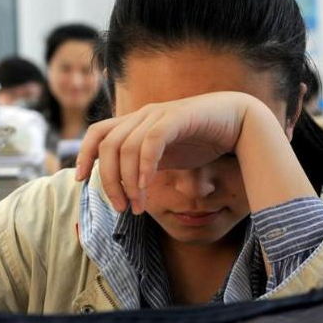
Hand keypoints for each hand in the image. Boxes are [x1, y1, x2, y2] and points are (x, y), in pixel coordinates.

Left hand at [74, 91, 269, 213]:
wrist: (241, 123)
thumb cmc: (206, 140)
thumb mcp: (170, 155)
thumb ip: (148, 164)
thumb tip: (129, 185)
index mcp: (138, 122)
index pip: (98, 133)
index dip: (84, 155)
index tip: (80, 180)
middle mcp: (144, 115)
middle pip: (107, 146)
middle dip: (108, 181)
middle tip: (121, 208)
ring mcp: (160, 114)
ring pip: (126, 147)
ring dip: (126, 182)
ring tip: (137, 206)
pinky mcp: (177, 118)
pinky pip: (150, 142)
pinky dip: (144, 166)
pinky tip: (146, 187)